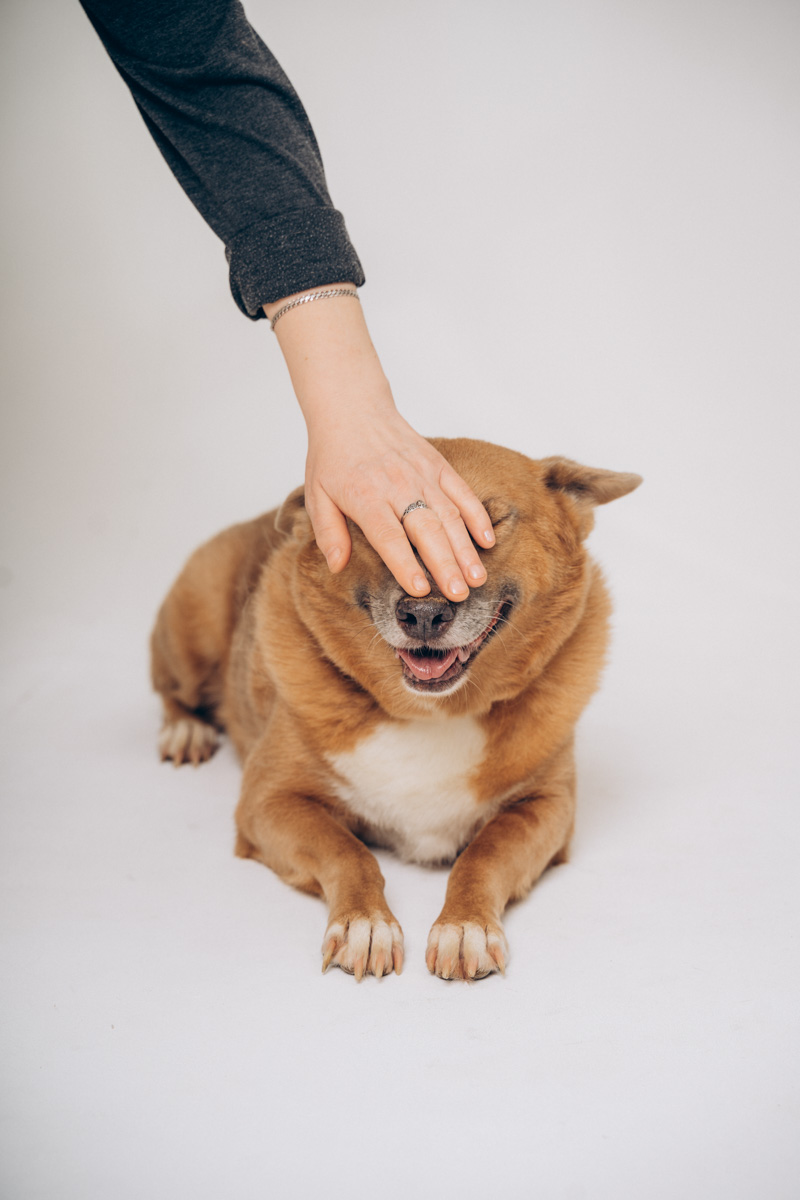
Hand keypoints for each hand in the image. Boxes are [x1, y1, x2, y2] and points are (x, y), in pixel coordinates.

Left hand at [264, 286, 494, 598]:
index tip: (418, 589)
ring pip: (449, 515)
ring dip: (465, 549)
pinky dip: (477, 516)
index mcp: (365, 496)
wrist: (353, 408)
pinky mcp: (438, 465)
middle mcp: (397, 486)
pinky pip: (462, 493)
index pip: (388, 536)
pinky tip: (487, 541)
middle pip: (425, 530)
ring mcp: (422, 474)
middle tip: (458, 595)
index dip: (404, 563)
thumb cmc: (332, 457)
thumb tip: (336, 566)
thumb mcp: (316, 494)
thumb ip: (328, 532)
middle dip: (444, 564)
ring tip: (476, 579)